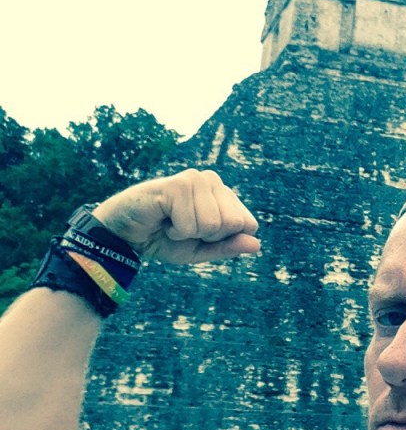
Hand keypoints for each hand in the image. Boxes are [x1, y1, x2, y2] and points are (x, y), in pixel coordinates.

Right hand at [91, 169, 260, 263]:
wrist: (124, 234)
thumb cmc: (163, 238)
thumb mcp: (200, 250)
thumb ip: (228, 247)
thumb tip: (256, 245)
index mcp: (223, 194)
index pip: (248, 224)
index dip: (223, 239)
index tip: (200, 234)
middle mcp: (213, 181)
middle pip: (233, 224)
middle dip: (207, 236)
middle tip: (183, 227)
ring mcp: (196, 179)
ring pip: (214, 224)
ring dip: (188, 233)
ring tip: (171, 222)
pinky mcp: (178, 184)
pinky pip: (192, 223)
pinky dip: (176, 230)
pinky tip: (163, 218)